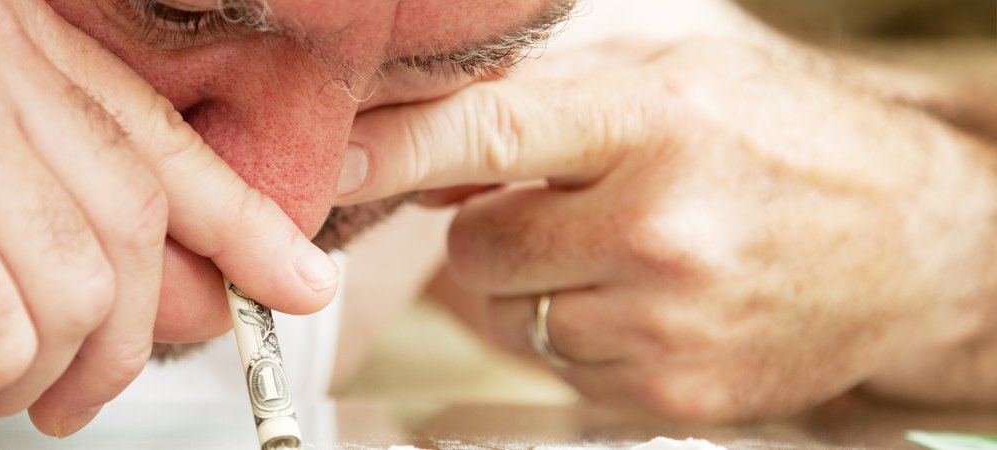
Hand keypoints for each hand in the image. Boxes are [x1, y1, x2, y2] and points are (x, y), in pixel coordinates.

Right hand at [0, 0, 335, 433]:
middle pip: (129, 227)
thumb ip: (77, 223)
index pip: (153, 139)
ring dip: (15, 370)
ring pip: (73, 294)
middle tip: (58, 391)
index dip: (239, 224)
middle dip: (111, 340)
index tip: (295, 281)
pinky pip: (0, 338)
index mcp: (0, 34)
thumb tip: (207, 291)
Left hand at [336, 37, 996, 420]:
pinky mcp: (671, 390)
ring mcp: (665, 320)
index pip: (489, 134)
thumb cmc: (795, 141)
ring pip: (511, 313)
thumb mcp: (683, 73)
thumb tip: (431, 138)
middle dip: (495, 228)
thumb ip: (553, 93)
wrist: (917, 248)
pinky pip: (559, 364)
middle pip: (478, 247)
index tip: (334, 165)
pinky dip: (581, 332)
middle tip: (564, 207)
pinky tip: (649, 298)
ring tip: (627, 251)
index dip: (395, 149)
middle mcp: (658, 225)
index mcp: (656, 122)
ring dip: (542, 284)